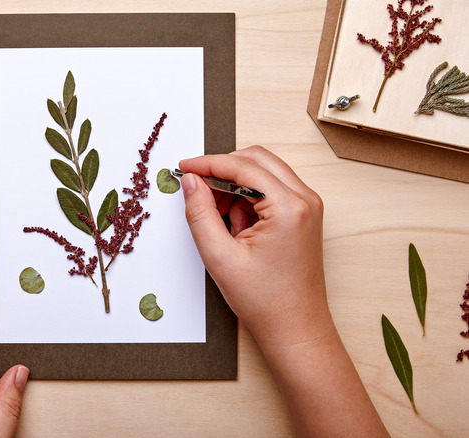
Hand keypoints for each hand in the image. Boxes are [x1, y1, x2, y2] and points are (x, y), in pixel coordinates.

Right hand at [180, 146, 329, 349]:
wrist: (295, 329)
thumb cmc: (266, 302)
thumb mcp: (220, 256)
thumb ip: (200, 213)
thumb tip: (191, 181)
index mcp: (289, 208)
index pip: (243, 166)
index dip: (208, 163)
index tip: (184, 167)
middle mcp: (305, 200)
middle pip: (256, 160)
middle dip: (222, 171)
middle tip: (196, 190)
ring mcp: (307, 207)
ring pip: (262, 173)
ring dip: (235, 188)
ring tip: (221, 225)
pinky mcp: (302, 215)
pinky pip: (269, 191)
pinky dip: (247, 200)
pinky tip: (236, 230)